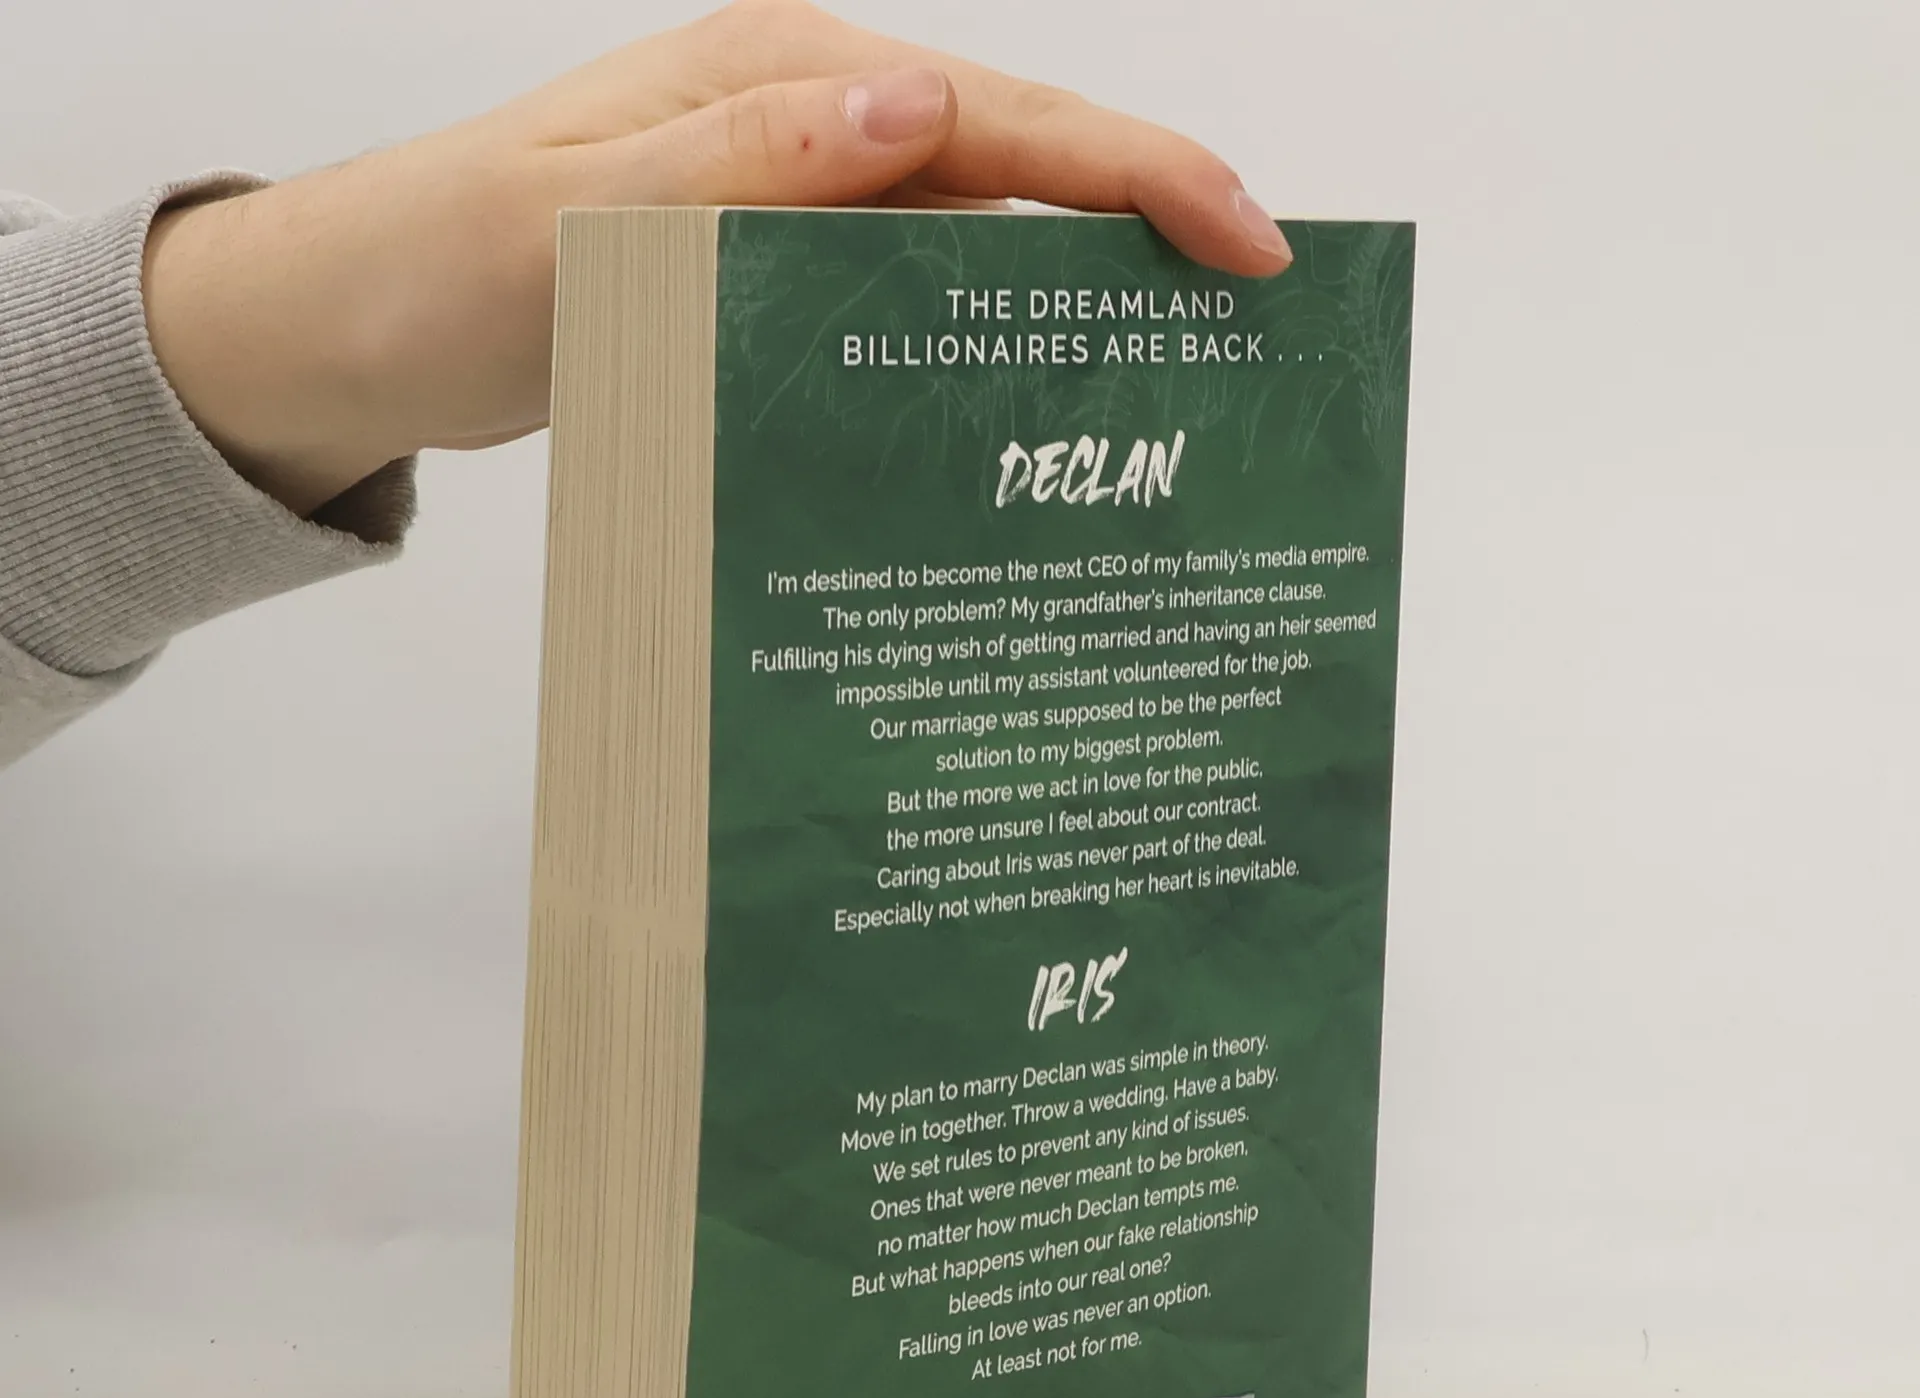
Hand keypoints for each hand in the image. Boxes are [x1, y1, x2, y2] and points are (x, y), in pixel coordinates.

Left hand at [143, 0, 1292, 517]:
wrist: (353, 332)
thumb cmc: (440, 268)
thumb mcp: (578, 217)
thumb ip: (742, 164)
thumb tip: (917, 109)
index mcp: (781, 81)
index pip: (1000, 116)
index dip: (1136, 172)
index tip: (1244, 241)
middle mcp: (803, 131)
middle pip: (1015, 173)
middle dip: (1138, 237)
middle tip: (1246, 334)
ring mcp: (789, 206)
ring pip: (970, 245)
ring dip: (1064, 303)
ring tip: (1165, 387)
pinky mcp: (768, 282)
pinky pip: (901, 305)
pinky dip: (969, 346)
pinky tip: (1013, 414)